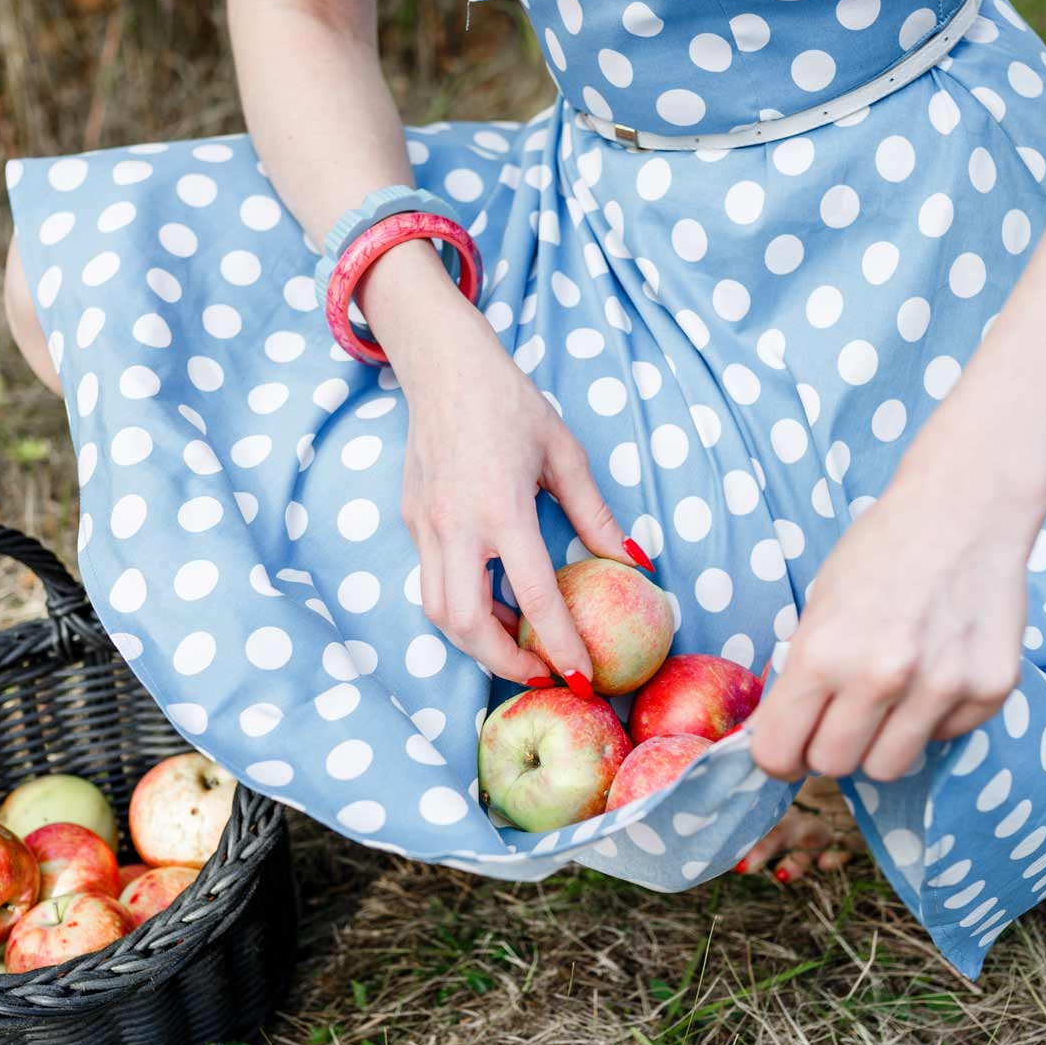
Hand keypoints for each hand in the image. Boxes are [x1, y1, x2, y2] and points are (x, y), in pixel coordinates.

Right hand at [357, 242, 642, 687]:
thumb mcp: (564, 454)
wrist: (444, 367)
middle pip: (468, 625)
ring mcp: (427, 526)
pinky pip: (430, 582)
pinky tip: (492, 602)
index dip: (561, 645)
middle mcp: (457, 526)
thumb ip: (594, 514)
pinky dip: (460, 608)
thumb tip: (634, 561)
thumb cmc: (510, 403)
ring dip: (477, 641)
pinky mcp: (411, 521)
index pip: (535, 596)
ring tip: (518, 641)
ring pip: (439, 613)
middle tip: (542, 672)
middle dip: (505, 662)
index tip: (581, 677)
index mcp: (502, 509)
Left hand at [747, 458, 1036, 783]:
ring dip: (880, 742)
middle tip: (838, 717)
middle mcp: (880, 676)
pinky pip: (944, 738)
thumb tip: (777, 735)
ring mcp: (940, 687)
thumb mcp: (819, 603)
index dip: (777, 755)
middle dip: (828, 747)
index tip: (785, 749)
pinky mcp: (990, 690)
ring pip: (889, 767)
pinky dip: (934, 717)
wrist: (963, 510)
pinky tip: (937, 667)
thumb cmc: (880, 552)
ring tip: (888, 696)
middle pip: (833, 766)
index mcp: (823, 652)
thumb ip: (802, 671)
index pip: (779, 750)